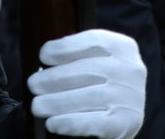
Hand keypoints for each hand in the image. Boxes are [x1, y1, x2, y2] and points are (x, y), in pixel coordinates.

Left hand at [27, 29, 145, 138]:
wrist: (126, 114)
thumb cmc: (104, 82)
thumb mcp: (99, 59)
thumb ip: (78, 55)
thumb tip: (45, 58)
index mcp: (123, 47)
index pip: (94, 41)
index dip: (66, 48)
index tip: (43, 55)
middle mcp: (131, 69)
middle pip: (88, 70)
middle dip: (54, 78)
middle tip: (33, 85)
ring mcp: (130, 97)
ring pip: (88, 97)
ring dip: (56, 102)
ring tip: (37, 105)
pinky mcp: (126, 123)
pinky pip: (94, 122)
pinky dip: (70, 122)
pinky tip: (53, 123)